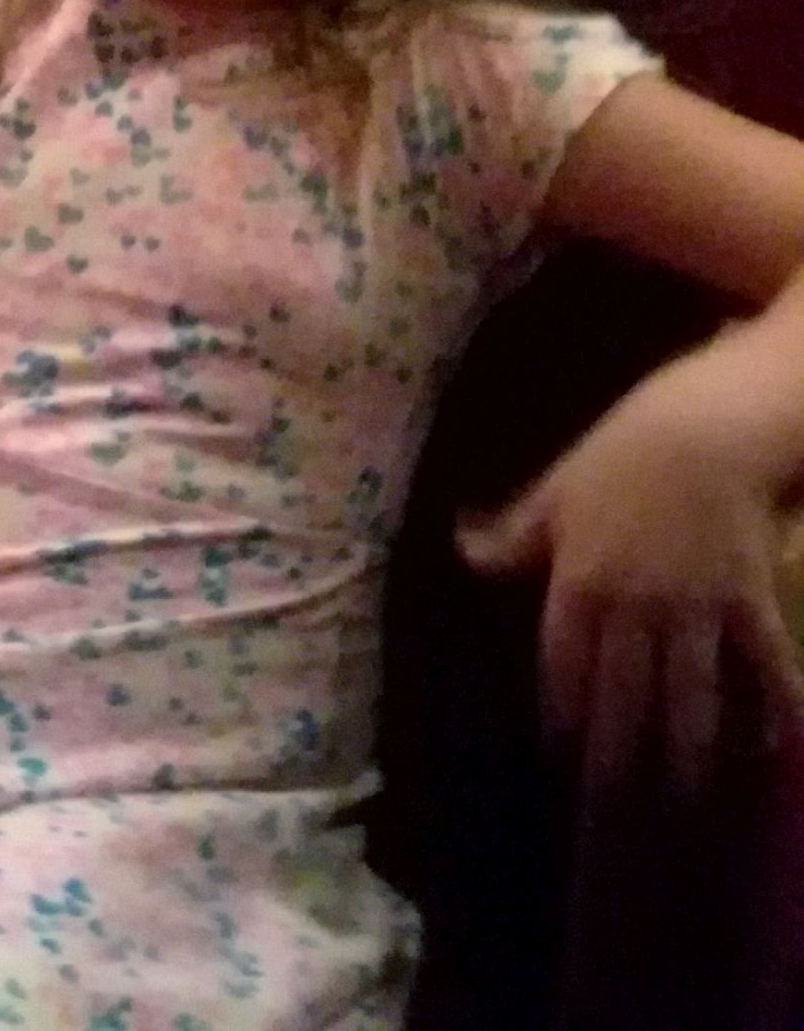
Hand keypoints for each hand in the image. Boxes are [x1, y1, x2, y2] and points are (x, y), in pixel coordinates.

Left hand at [462, 331, 803, 793]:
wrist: (702, 430)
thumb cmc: (619, 456)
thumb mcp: (553, 492)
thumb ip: (510, 535)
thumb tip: (462, 551)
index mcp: (578, 582)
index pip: (563, 664)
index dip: (562, 711)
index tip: (559, 751)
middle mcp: (633, 606)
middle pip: (623, 694)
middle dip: (619, 750)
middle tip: (615, 800)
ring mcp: (694, 609)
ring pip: (688, 694)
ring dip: (686, 748)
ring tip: (684, 793)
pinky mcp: (748, 602)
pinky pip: (761, 666)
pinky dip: (768, 707)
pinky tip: (765, 746)